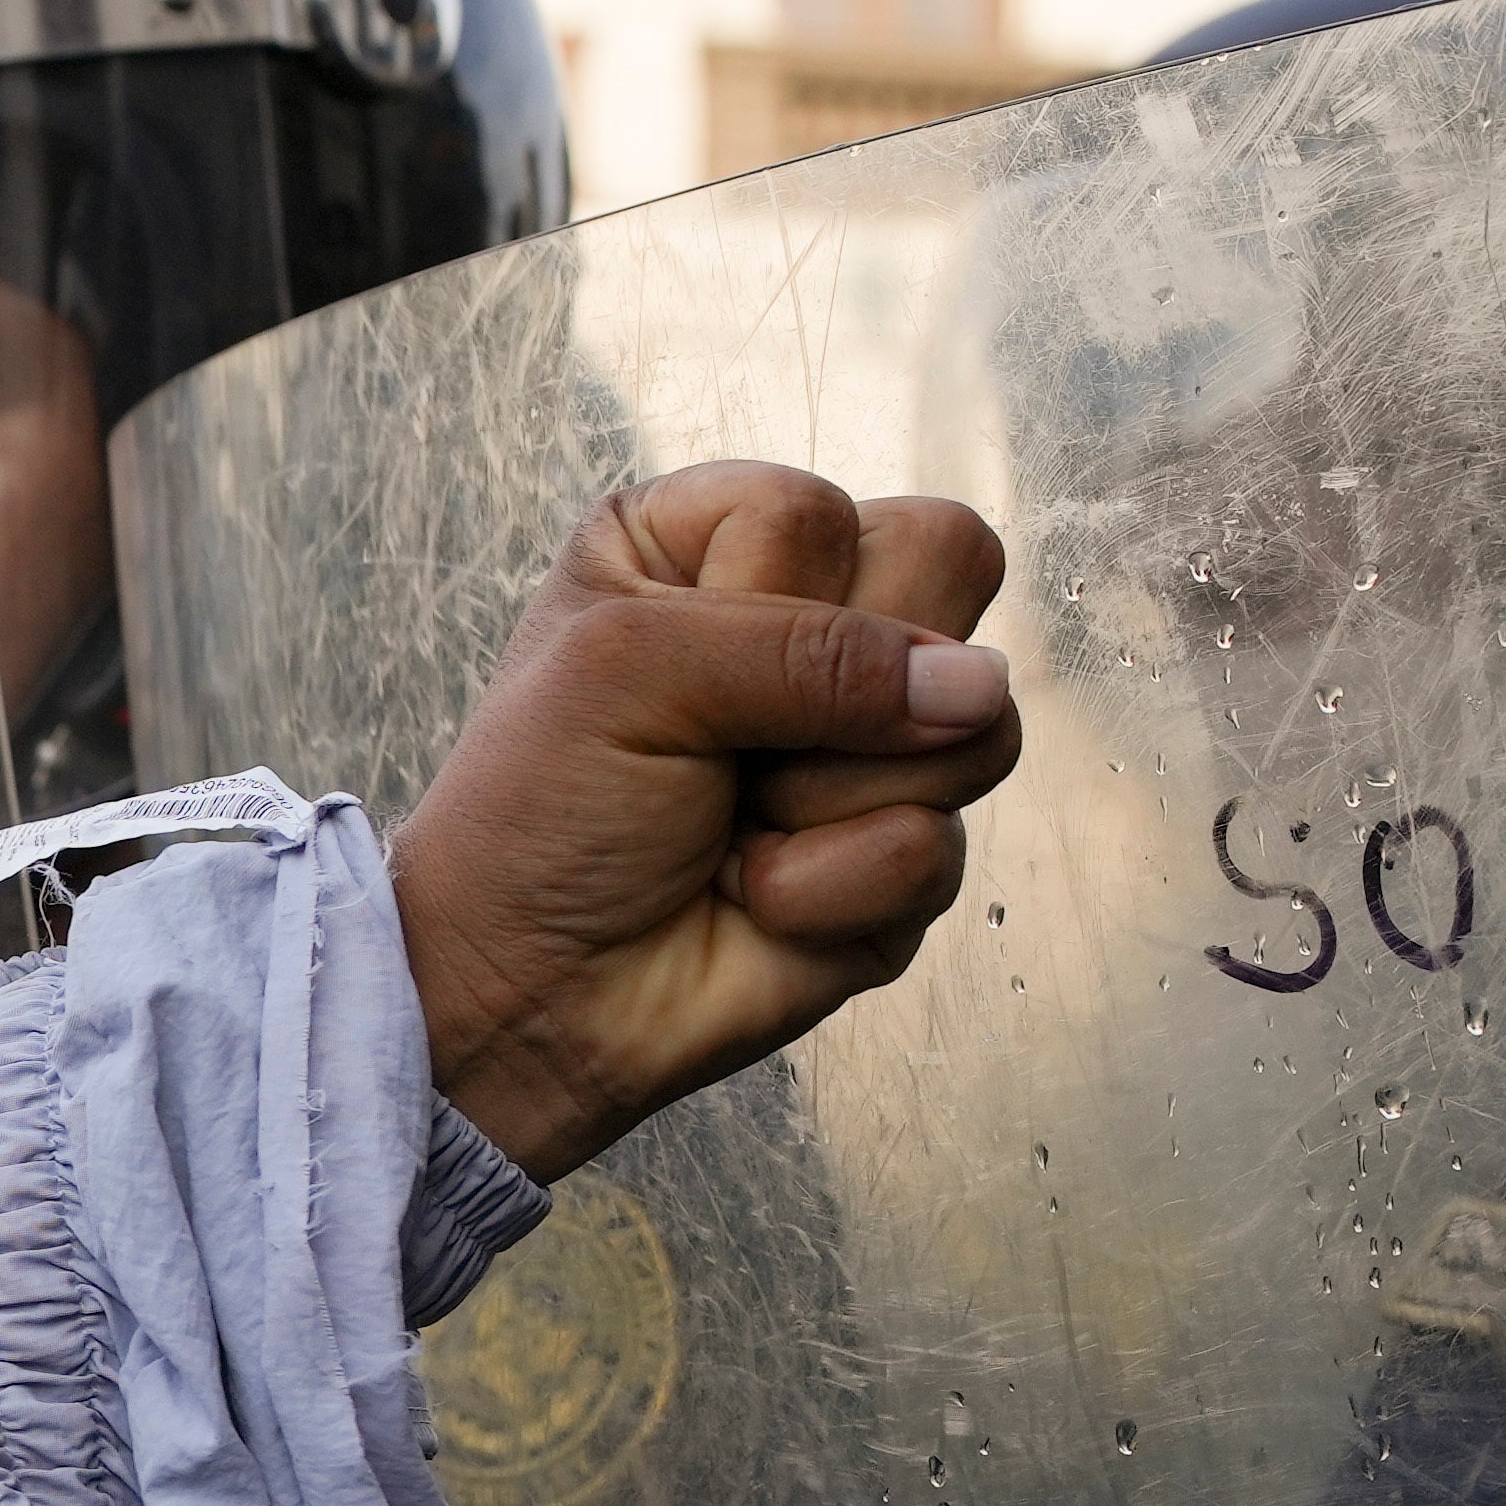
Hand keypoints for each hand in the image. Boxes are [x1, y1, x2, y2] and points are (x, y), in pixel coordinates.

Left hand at [393, 461, 1016, 1176]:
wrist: (526, 994)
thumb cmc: (539, 816)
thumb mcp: (632, 673)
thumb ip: (809, 649)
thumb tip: (979, 688)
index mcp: (713, 539)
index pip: (830, 511)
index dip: (768, 603)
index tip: (676, 675)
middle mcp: (802, 621)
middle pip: (945, 576)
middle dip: (836, 692)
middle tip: (730, 750)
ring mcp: (865, 737)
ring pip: (974, 723)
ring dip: (828, 800)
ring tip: (733, 827)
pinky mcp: (898, 850)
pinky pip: (941, 851)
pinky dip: (829, 891)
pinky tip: (755, 900)